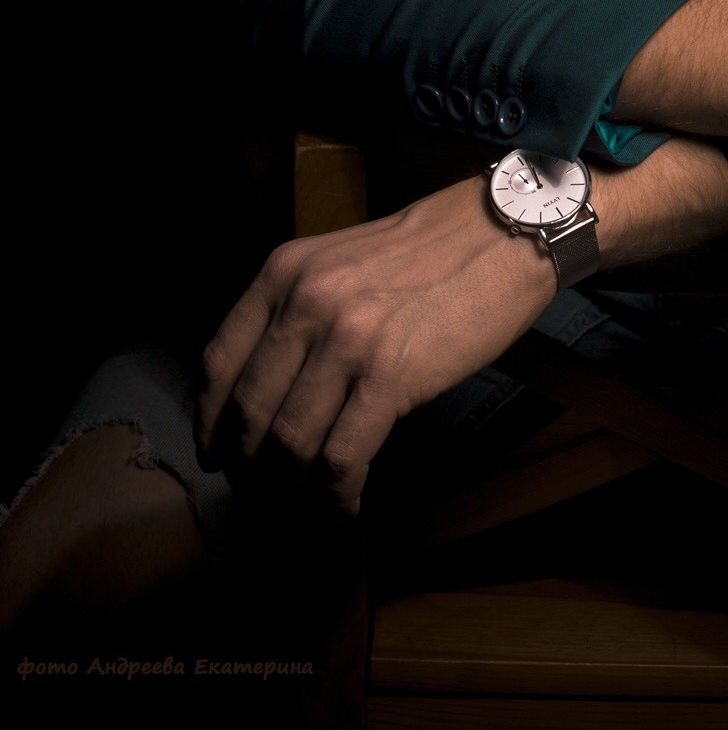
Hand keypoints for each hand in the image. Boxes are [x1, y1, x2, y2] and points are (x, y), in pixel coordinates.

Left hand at [196, 178, 554, 513]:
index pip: (218, 363)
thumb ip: (301, 310)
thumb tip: (272, 388)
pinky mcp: (391, 374)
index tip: (218, 454)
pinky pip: (341, 458)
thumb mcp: (344, 262)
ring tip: (311, 504)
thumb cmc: (432, 252)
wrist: (505, 233)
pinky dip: (336, 496)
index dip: (211, 422)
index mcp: (285, 272)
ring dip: (295, 489)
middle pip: (249, 413)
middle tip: (268, 492)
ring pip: (290, 443)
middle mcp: (306, 301)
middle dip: (252, 466)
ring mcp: (347, 338)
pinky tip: (346, 505)